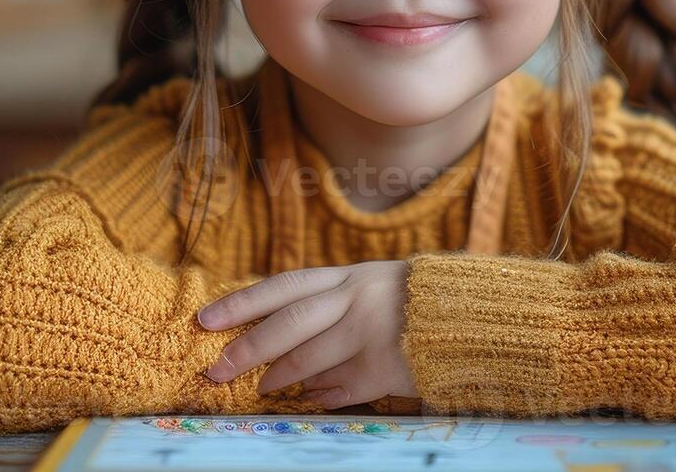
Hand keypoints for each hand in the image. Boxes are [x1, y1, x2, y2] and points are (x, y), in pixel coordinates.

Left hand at [197, 261, 416, 407]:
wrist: (470, 315)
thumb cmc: (409, 302)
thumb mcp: (369, 284)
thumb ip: (328, 301)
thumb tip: (271, 327)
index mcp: (347, 276)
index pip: (283, 286)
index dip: (242, 302)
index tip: (205, 319)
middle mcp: (355, 300)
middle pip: (290, 324)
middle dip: (248, 348)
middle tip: (216, 368)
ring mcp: (371, 334)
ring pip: (309, 359)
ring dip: (279, 377)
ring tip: (260, 387)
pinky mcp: (387, 367)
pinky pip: (340, 388)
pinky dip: (319, 395)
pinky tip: (308, 399)